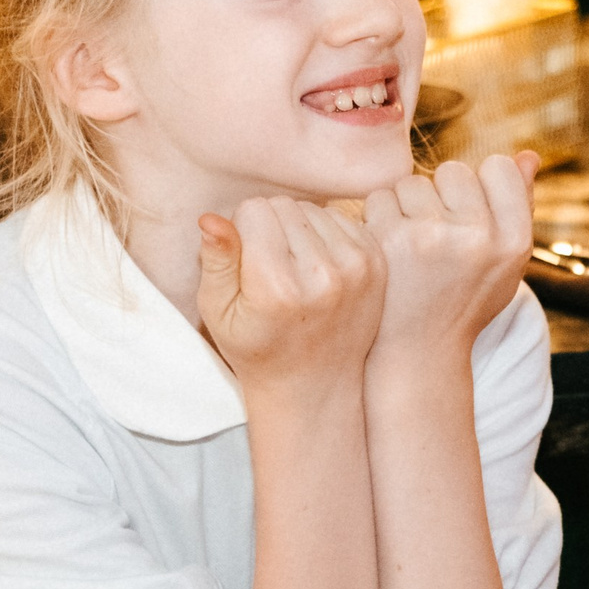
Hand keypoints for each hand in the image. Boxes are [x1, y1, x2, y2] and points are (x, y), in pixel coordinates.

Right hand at [196, 198, 385, 397]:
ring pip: (313, 208)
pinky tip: (317, 268)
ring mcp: (357, 268)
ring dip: (298, 229)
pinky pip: (340, 218)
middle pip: (284, 205)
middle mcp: (323, 275)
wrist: (314, 383)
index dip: (241, 230)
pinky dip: (325, 234)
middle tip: (269, 268)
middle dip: (270, 227)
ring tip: (294, 270)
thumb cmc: (256, 347)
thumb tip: (211, 218)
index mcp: (278, 289)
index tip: (245, 263)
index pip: (253, 209)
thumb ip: (216, 262)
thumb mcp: (219, 312)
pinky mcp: (377, 262)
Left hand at [363, 151, 538, 374]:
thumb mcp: (506, 264)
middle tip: (435, 235)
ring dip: (407, 206)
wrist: (416, 350)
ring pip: (414, 182)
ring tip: (411, 245)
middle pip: (453, 171)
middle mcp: (479, 237)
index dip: (480, 186)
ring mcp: (434, 237)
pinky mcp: (392, 239)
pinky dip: (379, 217)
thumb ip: (520, 208)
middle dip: (441, 195)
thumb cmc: (465, 300)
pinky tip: (387, 248)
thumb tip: (527, 154)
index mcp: (514, 240)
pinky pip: (381, 197)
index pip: (499, 168)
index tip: (468, 214)